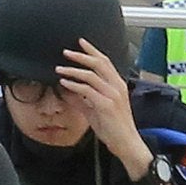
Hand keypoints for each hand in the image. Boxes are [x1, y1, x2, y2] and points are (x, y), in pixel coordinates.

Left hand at [56, 39, 146, 163]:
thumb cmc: (113, 128)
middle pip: (99, 63)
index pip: (105, 62)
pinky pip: (87, 91)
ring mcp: (112, 95)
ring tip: (59, 68)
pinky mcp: (106, 105)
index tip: (80, 42)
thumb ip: (82, 99)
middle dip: (81, 55)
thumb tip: (67, 90)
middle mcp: (116, 86)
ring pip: (91, 75)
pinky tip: (64, 83)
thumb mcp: (95, 110)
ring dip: (73, 70)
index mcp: (117, 84)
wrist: (125, 142)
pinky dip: (74, 85)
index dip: (92, 50)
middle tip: (66, 52)